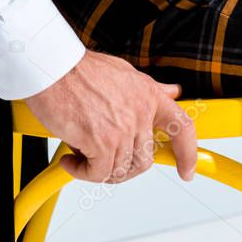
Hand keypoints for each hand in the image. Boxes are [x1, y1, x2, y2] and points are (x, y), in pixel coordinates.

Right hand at [23, 48, 198, 183]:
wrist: (53, 67)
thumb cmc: (80, 69)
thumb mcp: (124, 72)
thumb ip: (150, 88)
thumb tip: (172, 93)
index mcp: (148, 95)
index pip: (182, 128)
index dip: (188, 153)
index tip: (187, 169)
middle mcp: (139, 113)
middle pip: (144, 159)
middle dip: (124, 166)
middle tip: (104, 159)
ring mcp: (122, 129)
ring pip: (120, 169)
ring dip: (99, 169)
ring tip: (81, 153)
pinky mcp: (102, 143)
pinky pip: (97, 174)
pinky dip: (81, 172)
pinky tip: (70, 160)